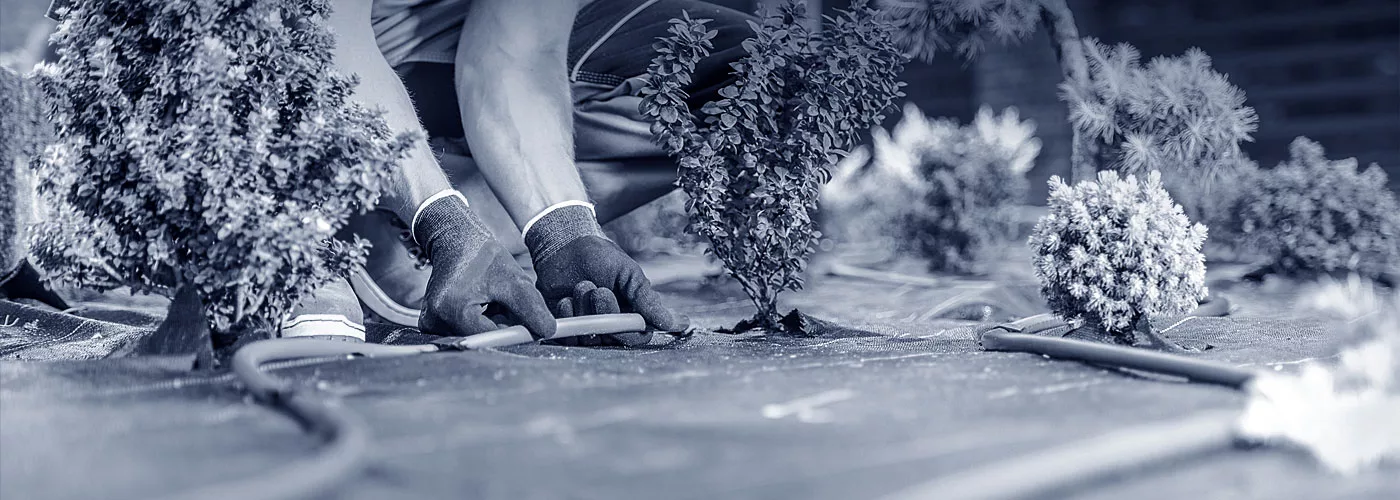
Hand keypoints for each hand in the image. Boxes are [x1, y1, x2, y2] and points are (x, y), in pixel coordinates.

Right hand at [414, 193, 555, 337]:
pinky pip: (465, 332)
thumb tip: (548, 332)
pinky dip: (479, 323)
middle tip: (505, 304)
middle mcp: (435, 322)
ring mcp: (431, 325)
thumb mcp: (514, 280)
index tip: (530, 325)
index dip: (514, 332)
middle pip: (482, 340)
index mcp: (452, 311)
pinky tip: (480, 305)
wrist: (456, 242)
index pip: (492, 338)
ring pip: (475, 337)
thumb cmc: (484, 257)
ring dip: (490, 325)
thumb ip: (531, 308)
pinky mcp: (431, 324)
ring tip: (491, 301)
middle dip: (501, 328)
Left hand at [526, 204, 687, 345]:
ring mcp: (587, 329)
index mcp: (631, 314)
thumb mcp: (629, 273)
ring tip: (581, 285)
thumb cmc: (600, 257)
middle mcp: (611, 326)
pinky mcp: (565, 329)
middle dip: (606, 313)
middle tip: (599, 290)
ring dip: (585, 311)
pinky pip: (568, 338)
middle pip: (614, 339)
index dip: (630, 329)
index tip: (619, 306)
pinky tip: (565, 299)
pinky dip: (567, 317)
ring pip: (590, 338)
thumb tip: (672, 323)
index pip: (638, 336)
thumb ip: (647, 299)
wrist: (564, 245)